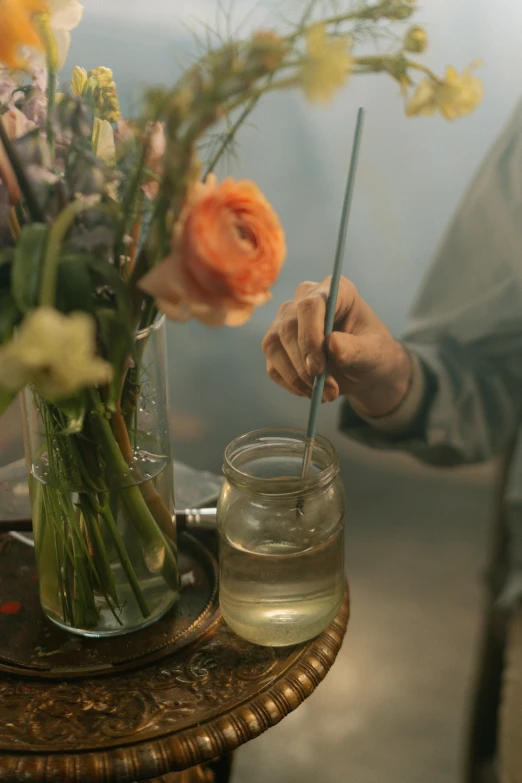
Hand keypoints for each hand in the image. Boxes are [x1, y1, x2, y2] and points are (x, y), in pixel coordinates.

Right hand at [261, 276, 411, 417]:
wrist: (363, 369)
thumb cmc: (372, 353)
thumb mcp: (373, 353)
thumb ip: (355, 348)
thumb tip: (332, 344)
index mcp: (334, 291)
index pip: (310, 305)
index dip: (310, 336)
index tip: (318, 368)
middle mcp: (305, 300)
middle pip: (288, 327)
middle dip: (304, 365)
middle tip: (328, 390)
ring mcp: (286, 320)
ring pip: (273, 346)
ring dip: (296, 378)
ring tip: (325, 395)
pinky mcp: (276, 344)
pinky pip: (272, 366)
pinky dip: (290, 384)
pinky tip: (312, 392)